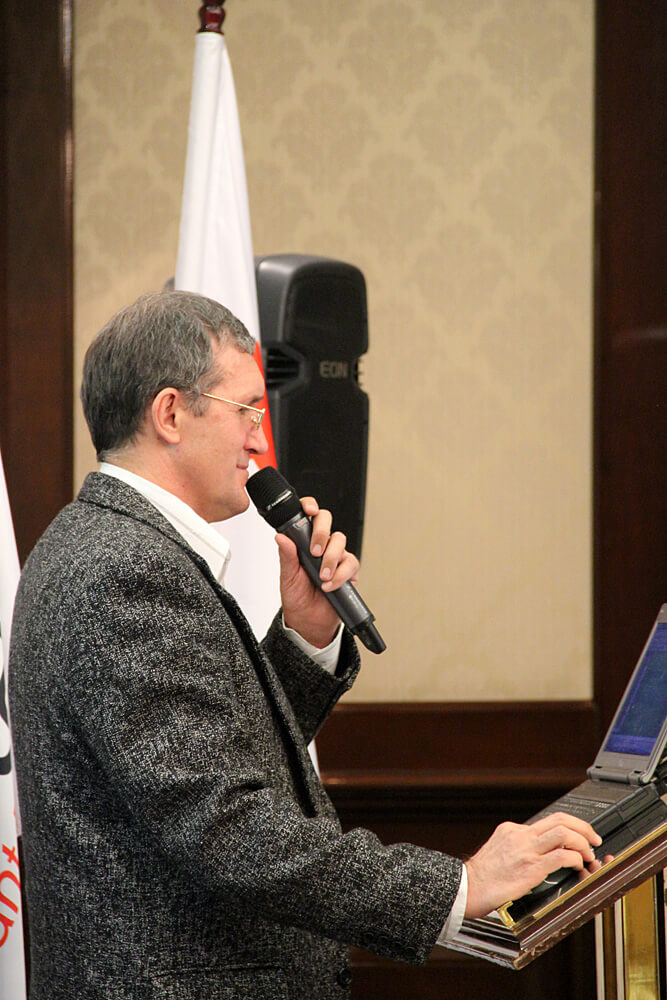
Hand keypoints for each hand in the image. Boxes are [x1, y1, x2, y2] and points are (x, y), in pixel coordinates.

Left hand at [275, 497, 359, 647]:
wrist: (309, 622)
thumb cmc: (296, 597)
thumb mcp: (287, 577)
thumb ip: (287, 556)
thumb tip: (281, 537)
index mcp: (303, 542)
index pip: (308, 516)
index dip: (310, 507)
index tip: (309, 511)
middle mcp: (321, 545)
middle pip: (327, 521)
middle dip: (322, 533)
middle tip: (315, 552)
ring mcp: (336, 556)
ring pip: (340, 541)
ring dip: (331, 558)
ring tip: (322, 576)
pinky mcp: (348, 570)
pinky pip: (351, 563)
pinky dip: (340, 574)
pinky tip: (330, 585)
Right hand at [464, 812, 602, 917]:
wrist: (467, 887)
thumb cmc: (481, 877)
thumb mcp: (498, 851)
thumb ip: (516, 849)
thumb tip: (536, 856)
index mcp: (512, 830)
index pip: (547, 821)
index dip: (568, 827)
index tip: (578, 836)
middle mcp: (520, 835)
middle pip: (559, 819)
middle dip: (582, 826)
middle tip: (593, 837)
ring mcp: (526, 849)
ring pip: (564, 832)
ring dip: (583, 842)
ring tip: (589, 853)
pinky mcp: (531, 867)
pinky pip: (562, 856)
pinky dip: (575, 859)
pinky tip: (578, 865)